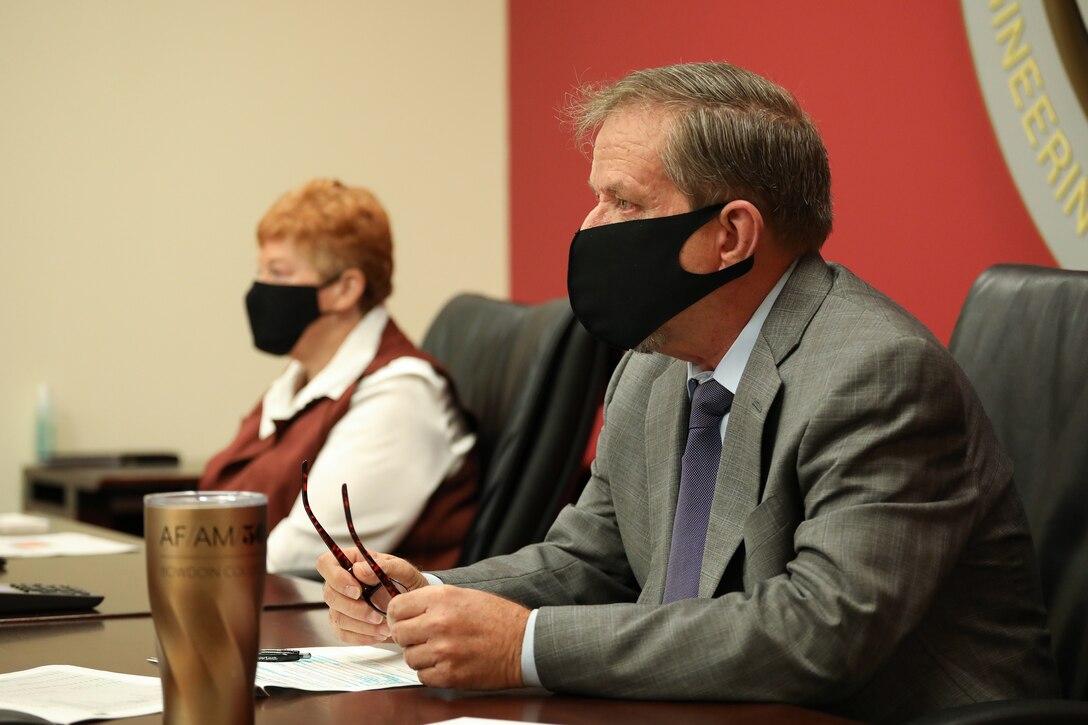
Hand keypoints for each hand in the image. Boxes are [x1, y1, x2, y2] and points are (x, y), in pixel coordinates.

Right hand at [317, 549, 427, 643]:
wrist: (411, 606)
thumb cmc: (405, 582)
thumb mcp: (402, 570)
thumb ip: (383, 566)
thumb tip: (360, 570)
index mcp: (351, 561)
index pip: (326, 563)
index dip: (336, 577)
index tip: (357, 590)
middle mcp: (340, 583)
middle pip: (330, 594)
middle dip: (354, 608)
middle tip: (377, 616)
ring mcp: (339, 605)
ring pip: (337, 617)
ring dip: (362, 625)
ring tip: (385, 627)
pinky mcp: (343, 625)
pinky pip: (343, 634)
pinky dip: (362, 637)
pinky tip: (379, 634)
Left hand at [387, 585, 529, 689]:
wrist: (524, 642)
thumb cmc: (497, 617)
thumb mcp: (463, 595)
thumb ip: (431, 601)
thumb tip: (403, 611)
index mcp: (441, 598)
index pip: (396, 608)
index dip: (397, 616)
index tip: (403, 621)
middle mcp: (438, 623)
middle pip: (399, 634)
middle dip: (408, 637)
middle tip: (422, 637)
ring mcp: (443, 651)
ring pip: (409, 657)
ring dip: (421, 655)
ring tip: (441, 650)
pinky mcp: (450, 675)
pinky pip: (423, 676)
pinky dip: (432, 672)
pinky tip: (448, 662)